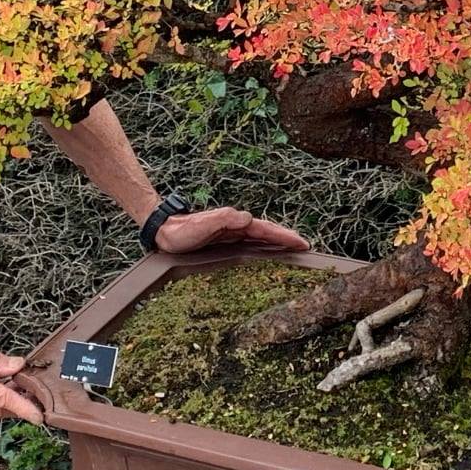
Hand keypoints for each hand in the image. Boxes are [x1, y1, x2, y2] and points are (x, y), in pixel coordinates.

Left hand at [154, 206, 309, 253]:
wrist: (165, 231)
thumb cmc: (182, 231)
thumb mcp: (203, 225)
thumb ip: (224, 219)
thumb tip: (248, 217)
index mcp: (235, 223)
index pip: (266, 229)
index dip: (284, 236)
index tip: (301, 242)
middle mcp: (236, 227)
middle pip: (267, 232)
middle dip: (286, 238)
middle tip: (305, 246)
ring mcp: (232, 234)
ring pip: (261, 238)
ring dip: (277, 242)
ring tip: (293, 248)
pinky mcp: (226, 241)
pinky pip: (251, 243)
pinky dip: (264, 246)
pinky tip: (268, 252)